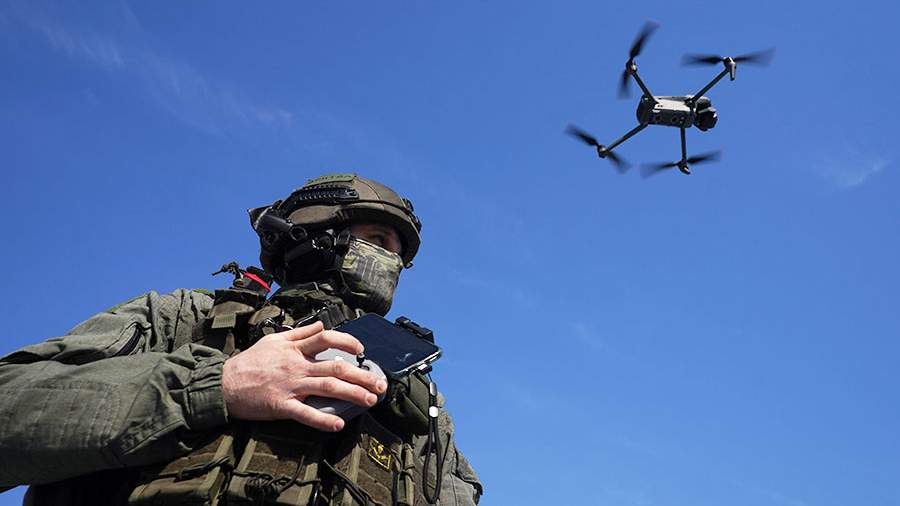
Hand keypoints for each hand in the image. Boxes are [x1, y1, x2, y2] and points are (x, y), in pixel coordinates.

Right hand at [221, 321, 386, 431]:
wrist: (222, 384)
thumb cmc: (249, 362)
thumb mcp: (273, 340)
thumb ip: (299, 333)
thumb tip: (320, 323)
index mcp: (295, 349)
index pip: (326, 338)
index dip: (347, 341)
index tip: (361, 350)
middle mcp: (296, 366)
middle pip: (335, 367)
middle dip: (361, 376)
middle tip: (379, 385)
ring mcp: (290, 386)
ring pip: (327, 387)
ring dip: (352, 394)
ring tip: (370, 401)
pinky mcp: (281, 406)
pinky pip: (305, 413)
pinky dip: (323, 420)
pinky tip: (339, 424)